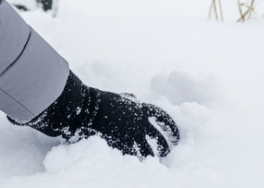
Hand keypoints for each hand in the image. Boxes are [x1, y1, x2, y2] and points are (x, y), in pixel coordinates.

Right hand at [15, 72, 180, 157]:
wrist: (87, 109)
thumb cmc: (101, 101)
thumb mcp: (120, 97)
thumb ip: (131, 99)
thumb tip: (135, 98)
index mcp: (141, 109)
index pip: (164, 119)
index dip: (173, 127)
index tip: (176, 134)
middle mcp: (139, 124)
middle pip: (160, 140)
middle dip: (167, 148)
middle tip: (168, 153)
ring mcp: (130, 136)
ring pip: (148, 153)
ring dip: (153, 158)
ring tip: (155, 163)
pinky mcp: (120, 146)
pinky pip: (132, 157)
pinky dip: (136, 161)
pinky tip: (138, 166)